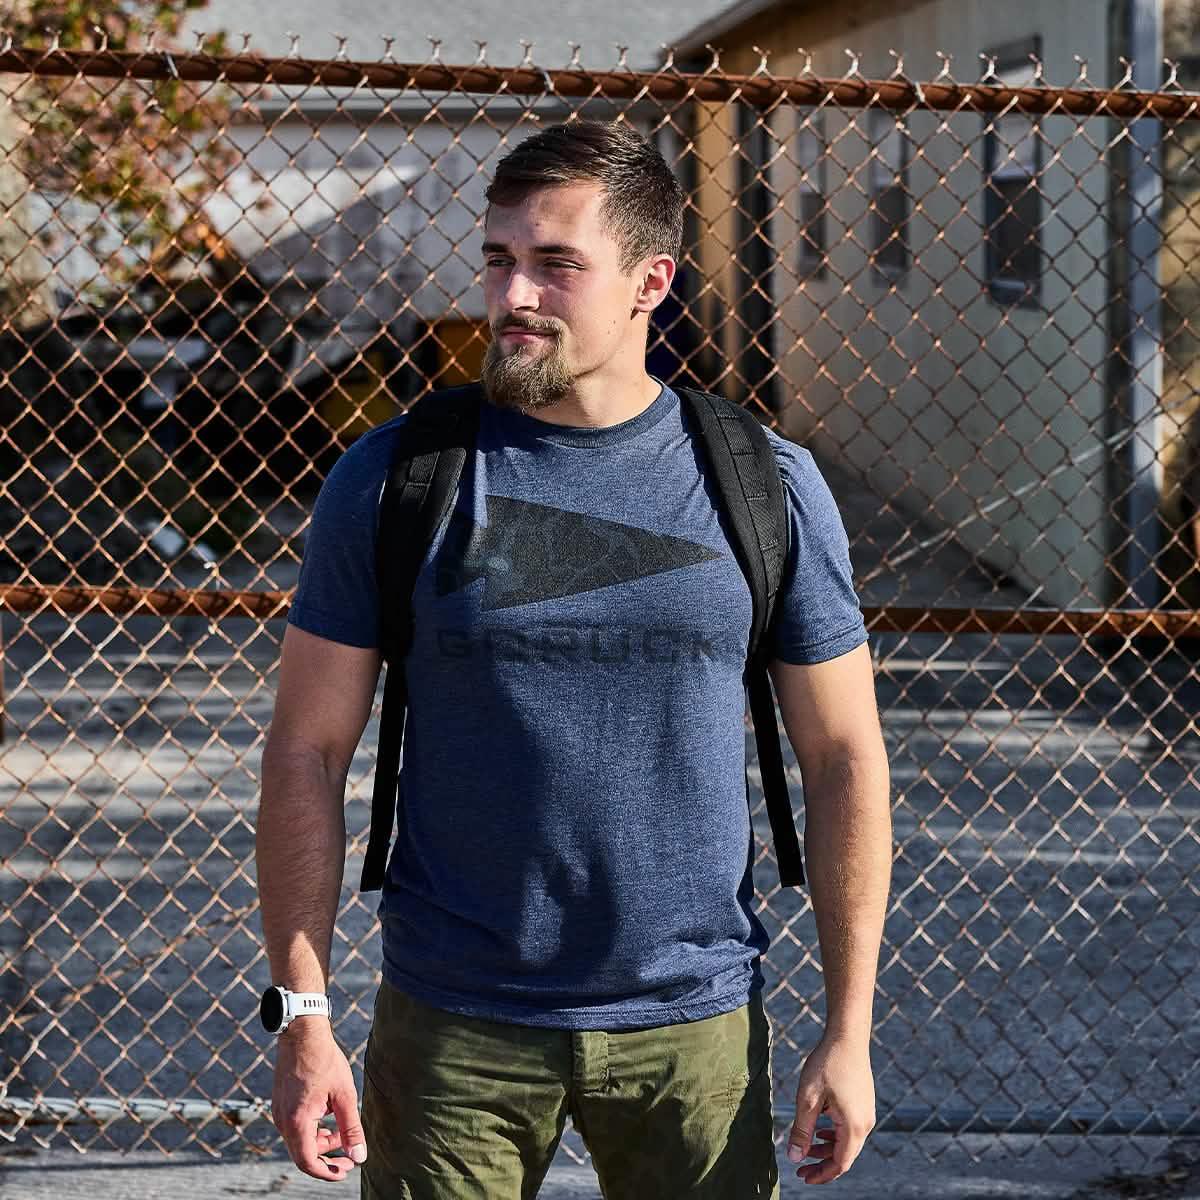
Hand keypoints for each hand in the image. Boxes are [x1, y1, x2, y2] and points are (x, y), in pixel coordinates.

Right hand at [271, 1020, 367, 1180]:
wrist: (302, 1034)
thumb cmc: (324, 1061)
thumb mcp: (344, 1095)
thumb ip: (351, 1128)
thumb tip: (359, 1156)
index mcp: (297, 1122)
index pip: (308, 1162)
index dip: (327, 1172)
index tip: (345, 1171)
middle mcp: (282, 1121)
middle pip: (303, 1154)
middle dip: (327, 1158)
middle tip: (349, 1158)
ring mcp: (278, 1112)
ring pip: (299, 1141)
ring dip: (321, 1142)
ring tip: (342, 1133)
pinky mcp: (280, 1104)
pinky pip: (295, 1127)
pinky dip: (312, 1130)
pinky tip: (329, 1118)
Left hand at [786, 1033, 874, 1183]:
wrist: (847, 1036)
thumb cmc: (827, 1064)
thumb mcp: (808, 1098)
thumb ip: (801, 1130)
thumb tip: (794, 1157)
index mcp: (853, 1126)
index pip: (840, 1164)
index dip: (821, 1175)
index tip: (802, 1177)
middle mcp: (866, 1123)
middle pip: (845, 1155)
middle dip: (822, 1163)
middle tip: (800, 1167)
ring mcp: (867, 1113)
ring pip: (847, 1141)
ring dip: (827, 1148)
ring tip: (806, 1147)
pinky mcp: (864, 1103)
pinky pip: (850, 1128)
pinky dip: (834, 1134)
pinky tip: (820, 1128)